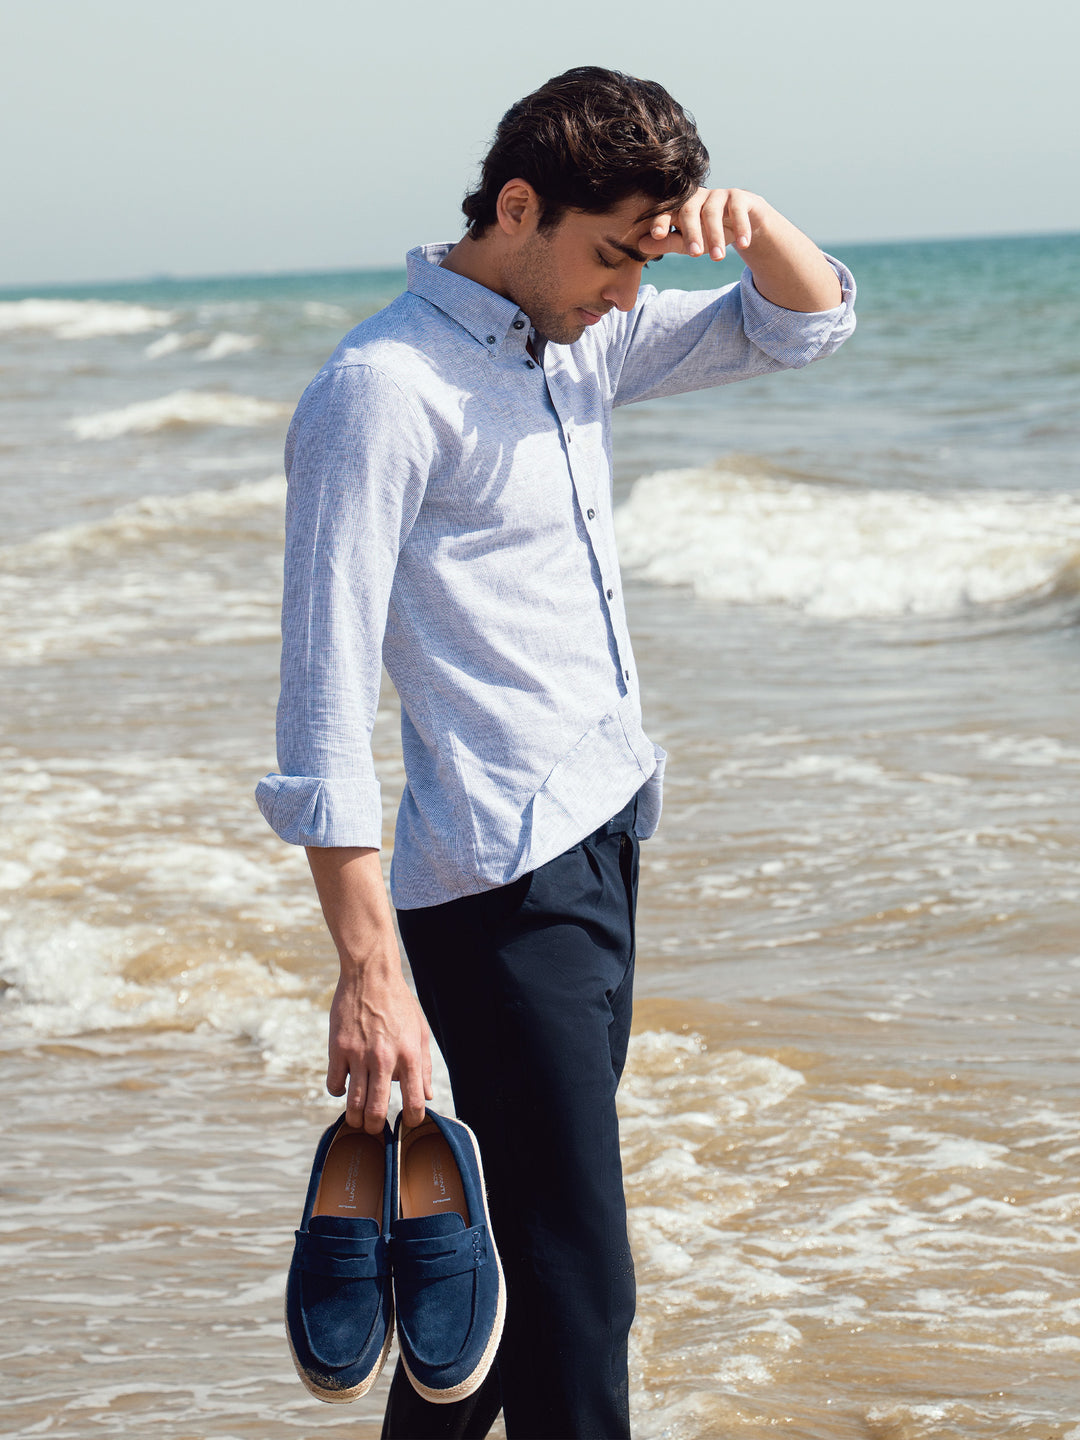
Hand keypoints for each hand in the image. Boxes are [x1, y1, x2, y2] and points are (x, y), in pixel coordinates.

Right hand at [327, 960, 432, 1133]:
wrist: (371, 975)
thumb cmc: (399, 1003)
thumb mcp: (420, 1031)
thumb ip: (425, 1067)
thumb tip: (427, 1096)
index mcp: (409, 1055)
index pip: (414, 1102)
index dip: (413, 1119)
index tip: (409, 1121)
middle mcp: (384, 1058)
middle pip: (377, 1110)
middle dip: (375, 1128)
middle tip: (374, 1128)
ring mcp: (359, 1054)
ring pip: (353, 1103)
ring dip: (355, 1117)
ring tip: (357, 1118)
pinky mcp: (338, 1048)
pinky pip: (334, 1084)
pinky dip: (338, 1091)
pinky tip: (344, 1086)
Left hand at [640, 187, 763, 261]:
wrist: (744, 225)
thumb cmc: (709, 233)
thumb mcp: (688, 242)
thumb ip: (667, 242)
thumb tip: (640, 245)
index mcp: (680, 207)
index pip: (667, 211)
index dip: (661, 220)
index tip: (657, 234)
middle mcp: (697, 197)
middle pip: (689, 211)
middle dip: (692, 233)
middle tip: (695, 254)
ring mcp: (718, 194)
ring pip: (713, 212)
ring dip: (716, 236)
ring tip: (718, 258)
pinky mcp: (739, 196)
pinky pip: (738, 209)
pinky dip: (741, 227)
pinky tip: (743, 244)